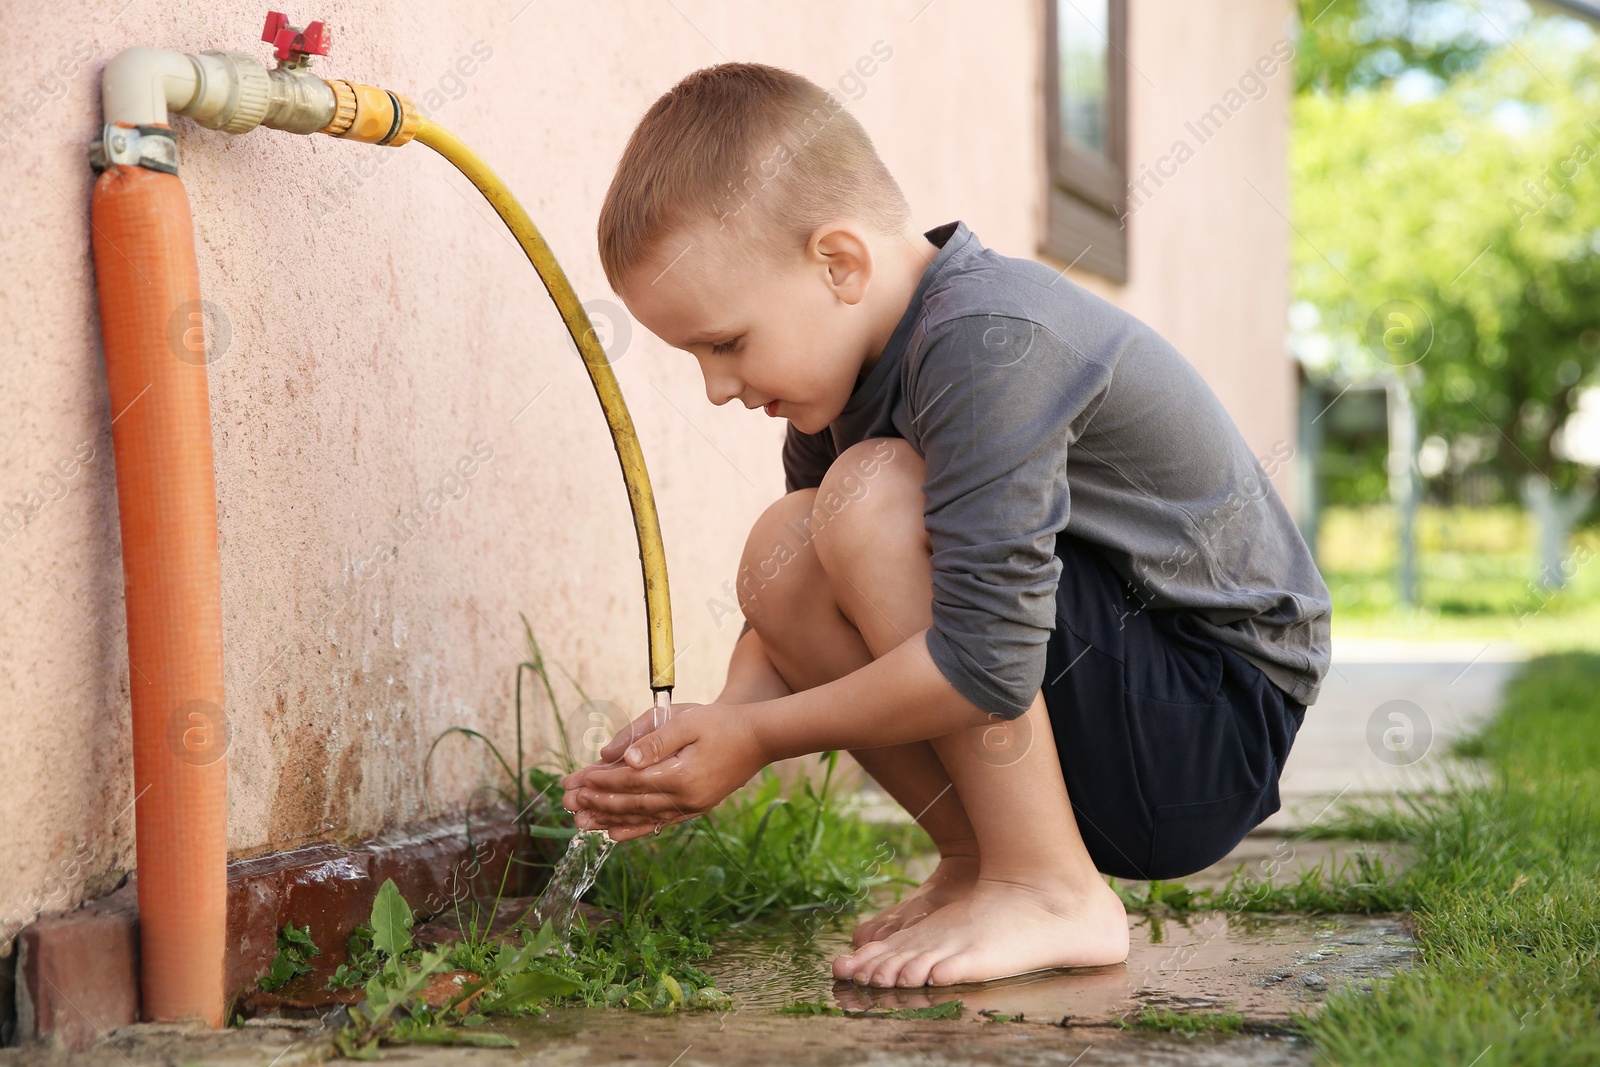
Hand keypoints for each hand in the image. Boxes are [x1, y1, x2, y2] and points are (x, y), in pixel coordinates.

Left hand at [559, 703, 765, 841]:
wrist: (758, 739)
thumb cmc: (720, 722)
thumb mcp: (686, 720)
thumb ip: (653, 739)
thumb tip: (621, 758)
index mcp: (681, 774)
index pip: (630, 781)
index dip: (600, 782)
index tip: (575, 781)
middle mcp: (685, 798)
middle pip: (631, 803)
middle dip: (596, 802)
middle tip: (567, 804)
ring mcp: (691, 807)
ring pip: (641, 817)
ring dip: (608, 818)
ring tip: (580, 822)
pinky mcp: (694, 809)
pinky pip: (658, 823)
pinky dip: (634, 828)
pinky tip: (613, 833)